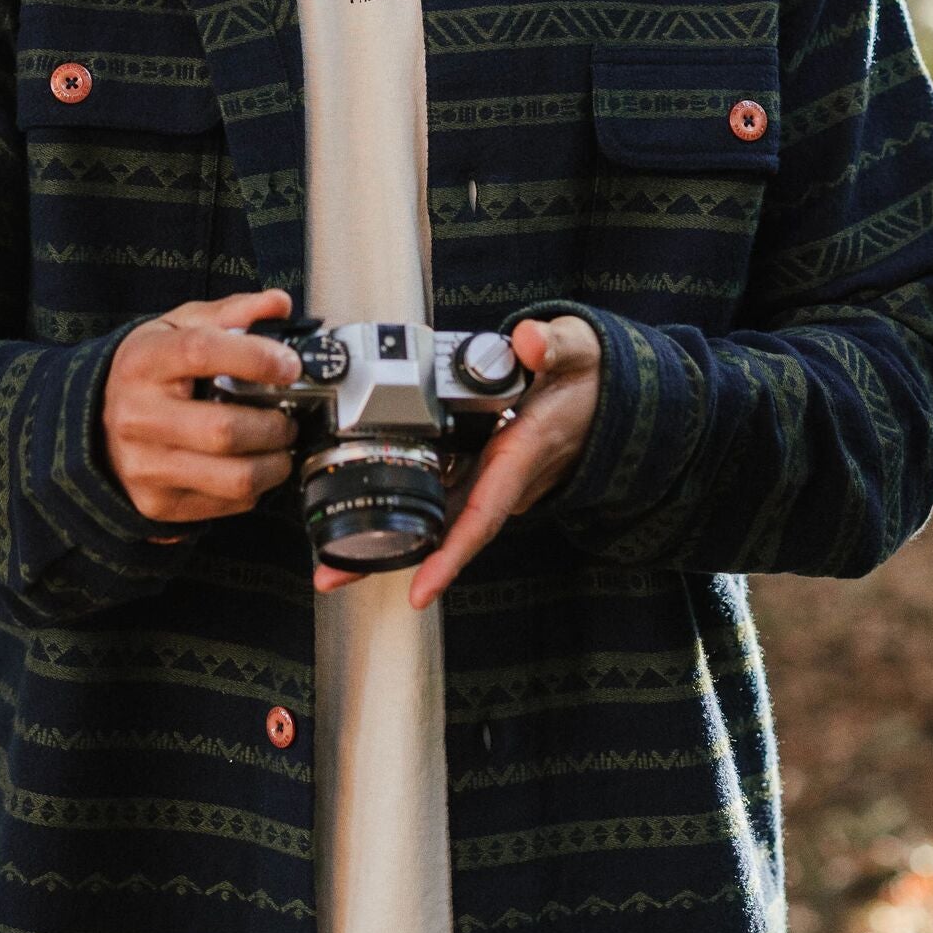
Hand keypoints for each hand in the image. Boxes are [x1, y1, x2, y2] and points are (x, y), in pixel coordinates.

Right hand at [103, 287, 302, 528]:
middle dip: (275, 426)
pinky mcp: (157, 502)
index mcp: (144, 362)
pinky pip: (227, 504)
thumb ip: (232, 312)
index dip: (255, 358)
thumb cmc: (149, 371)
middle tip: (289, 418)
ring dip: (275, 463)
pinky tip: (252, 465)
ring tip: (280, 446)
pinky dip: (254, 487)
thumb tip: (279, 303)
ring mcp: (145, 465)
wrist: (94, 422)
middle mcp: (138, 416)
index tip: (290, 366)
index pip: (201, 352)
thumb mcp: (178, 328)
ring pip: (234, 477)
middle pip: (224, 430)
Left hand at [310, 314, 601, 603]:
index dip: (450, 555)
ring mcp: (488, 480)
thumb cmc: (587, 378)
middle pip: (446, 533)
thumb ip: (553, 346)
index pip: (482, 515)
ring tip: (329, 562)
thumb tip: (528, 342)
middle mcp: (502, 480)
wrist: (603, 393)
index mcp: (521, 456)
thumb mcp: (577, 352)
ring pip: (436, 522)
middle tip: (331, 576)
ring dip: (387, 543)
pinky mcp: (477, 472)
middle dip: (393, 559)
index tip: (419, 589)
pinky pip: (438, 501)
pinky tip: (360, 520)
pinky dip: (402, 513)